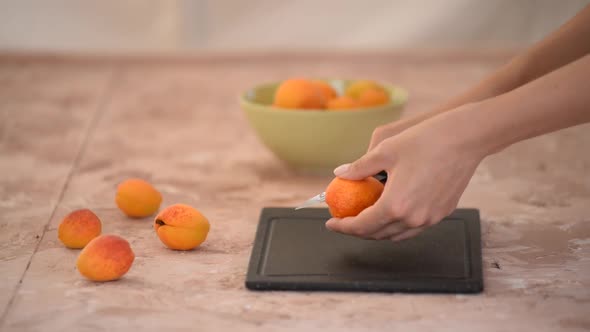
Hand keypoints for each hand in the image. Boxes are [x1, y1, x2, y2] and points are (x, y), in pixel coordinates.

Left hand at [326, 106, 485, 240]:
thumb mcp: (385, 150)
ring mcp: (429, 219)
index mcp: (395, 205)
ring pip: (396, 235)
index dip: (343, 226)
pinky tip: (389, 214)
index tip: (331, 223)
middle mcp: (413, 218)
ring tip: (364, 219)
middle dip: (357, 231)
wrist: (465, 138)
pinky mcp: (441, 213)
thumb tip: (340, 173)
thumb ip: (359, 167)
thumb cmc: (425, 140)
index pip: (361, 226)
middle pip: (377, 234)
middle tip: (345, 220)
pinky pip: (413, 228)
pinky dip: (396, 227)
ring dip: (376, 231)